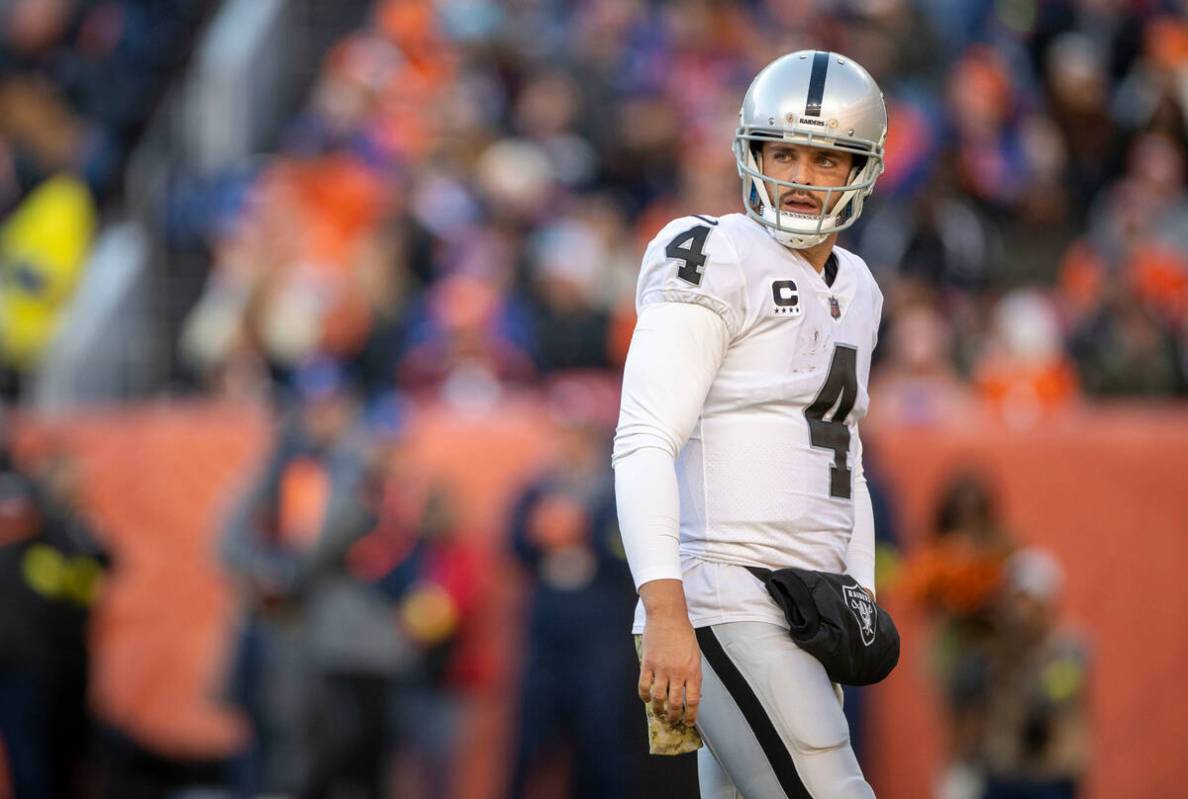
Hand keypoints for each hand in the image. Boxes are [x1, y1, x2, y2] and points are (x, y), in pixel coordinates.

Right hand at [638, 579, 700, 725]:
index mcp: (693, 671)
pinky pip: (644, 686)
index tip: (689, 722)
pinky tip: (646, 699)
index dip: (691, 715)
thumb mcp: (695, 654)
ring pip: (658, 698)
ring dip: (658, 710)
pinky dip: (644, 696)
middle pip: (675, 703)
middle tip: (672, 721)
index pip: (693, 701)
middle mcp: (678, 673)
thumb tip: (691, 692)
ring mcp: (661, 669)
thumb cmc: (683, 633)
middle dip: (674, 716)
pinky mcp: (648, 664)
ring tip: (659, 713)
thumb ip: (693, 673)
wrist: (668, 617)